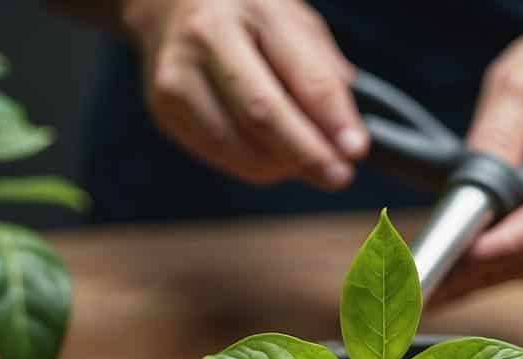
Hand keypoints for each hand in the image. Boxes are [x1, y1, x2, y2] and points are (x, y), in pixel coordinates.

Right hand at [119, 0, 368, 189]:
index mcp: (254, 9)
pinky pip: (218, 155)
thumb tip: (346, 138)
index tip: (357, 150)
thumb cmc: (249, 18)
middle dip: (306, 153)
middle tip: (338, 177)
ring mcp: (178, 79)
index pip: (302, 74)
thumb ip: (322, 74)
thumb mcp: (295, 25)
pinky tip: (269, 155)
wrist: (172, 8)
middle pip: (263, 114)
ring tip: (304, 161)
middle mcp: (207, 40)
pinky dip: (252, 165)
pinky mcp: (165, 111)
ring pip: (238, 146)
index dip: (333, 118)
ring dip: (280, 165)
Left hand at [437, 26, 522, 302]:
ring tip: (444, 281)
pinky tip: (474, 273)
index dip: (508, 245)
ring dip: (498, 277)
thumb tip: (467, 198)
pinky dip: (514, 270)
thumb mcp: (519, 86)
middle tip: (435, 281)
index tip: (460, 258)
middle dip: (492, 269)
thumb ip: (495, 138)